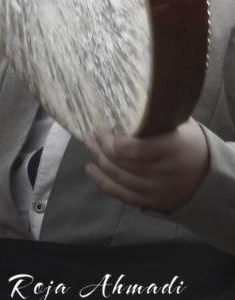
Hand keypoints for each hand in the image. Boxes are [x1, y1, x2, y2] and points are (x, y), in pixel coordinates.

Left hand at [85, 118, 209, 211]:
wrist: (209, 176)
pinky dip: (101, 180)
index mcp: (172, 150)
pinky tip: (90, 167)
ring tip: (90, 142)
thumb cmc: (189, 143)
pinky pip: (120, 193)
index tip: (104, 124)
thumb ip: (154, 115)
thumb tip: (123, 98)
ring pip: (117, 175)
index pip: (132, 149)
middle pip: (121, 161)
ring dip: (99, 157)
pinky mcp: (150, 201)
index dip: (112, 138)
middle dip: (102, 143)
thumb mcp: (180, 124)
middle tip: (95, 130)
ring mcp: (156, 191)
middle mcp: (164, 174)